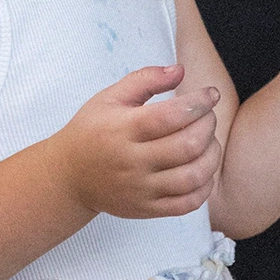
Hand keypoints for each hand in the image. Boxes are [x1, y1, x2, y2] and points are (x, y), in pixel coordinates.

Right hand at [47, 65, 222, 219]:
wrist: (68, 176)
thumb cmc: (91, 131)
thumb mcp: (110, 97)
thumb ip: (145, 79)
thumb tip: (180, 70)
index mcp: (123, 129)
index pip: (171, 116)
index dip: (199, 103)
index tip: (211, 94)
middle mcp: (132, 161)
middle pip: (187, 146)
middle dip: (208, 126)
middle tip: (208, 116)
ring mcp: (140, 189)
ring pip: (192, 177)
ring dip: (211, 156)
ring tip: (209, 142)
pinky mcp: (146, 209)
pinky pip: (187, 203)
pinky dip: (204, 187)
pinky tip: (203, 170)